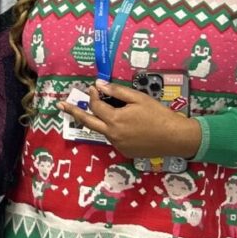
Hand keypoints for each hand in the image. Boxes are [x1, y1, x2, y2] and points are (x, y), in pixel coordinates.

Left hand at [57, 81, 201, 158]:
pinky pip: (113, 138)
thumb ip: (117, 92)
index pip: (96, 105)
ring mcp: (117, 145)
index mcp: (115, 120)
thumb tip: (99, 85)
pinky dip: (113, 130)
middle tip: (60, 105)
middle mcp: (112, 134)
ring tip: (100, 112)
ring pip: (102, 130)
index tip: (93, 88)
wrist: (176, 138)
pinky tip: (126, 126)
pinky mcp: (124, 152)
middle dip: (73, 112)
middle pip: (87, 122)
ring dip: (98, 121)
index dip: (93, 95)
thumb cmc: (159, 115)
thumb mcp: (139, 99)